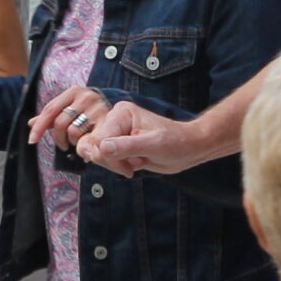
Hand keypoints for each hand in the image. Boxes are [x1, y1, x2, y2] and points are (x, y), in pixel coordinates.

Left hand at [29, 85, 113, 152]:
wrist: (119, 110)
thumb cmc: (88, 110)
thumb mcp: (70, 107)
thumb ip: (52, 115)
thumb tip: (30, 123)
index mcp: (74, 91)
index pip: (50, 110)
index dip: (39, 127)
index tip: (32, 141)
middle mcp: (86, 97)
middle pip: (60, 123)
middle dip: (58, 138)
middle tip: (63, 144)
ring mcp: (97, 108)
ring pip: (73, 132)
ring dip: (71, 142)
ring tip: (77, 142)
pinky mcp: (106, 122)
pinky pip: (86, 139)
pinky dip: (82, 146)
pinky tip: (84, 146)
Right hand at [78, 98, 204, 175]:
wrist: (187, 148)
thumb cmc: (176, 142)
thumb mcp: (154, 145)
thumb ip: (127, 146)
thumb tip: (103, 147)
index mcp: (121, 113)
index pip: (99, 139)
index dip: (111, 158)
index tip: (130, 167)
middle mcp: (114, 120)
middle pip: (93, 146)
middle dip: (112, 162)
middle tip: (133, 165)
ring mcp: (114, 132)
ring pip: (95, 153)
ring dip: (114, 164)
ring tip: (135, 162)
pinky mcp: (116, 144)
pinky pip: (103, 158)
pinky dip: (116, 166)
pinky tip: (132, 164)